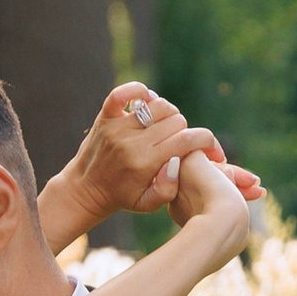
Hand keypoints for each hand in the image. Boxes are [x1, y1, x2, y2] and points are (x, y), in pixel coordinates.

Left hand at [39, 85, 263, 248]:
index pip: (186, 140)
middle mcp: (132, 142)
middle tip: (176, 144)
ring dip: (168, 114)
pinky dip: (140, 91)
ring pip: (159, 105)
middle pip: (176, 120)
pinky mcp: (106, 115)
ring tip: (163, 129)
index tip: (211, 149)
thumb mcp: (147, 204)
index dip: (207, 141)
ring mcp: (118, 126)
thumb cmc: (122, 197)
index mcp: (145, 163)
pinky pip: (125, 92)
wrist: (85, 190)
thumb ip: (168, 189)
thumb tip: (178, 162)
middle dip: (184, 132)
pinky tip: (147, 102)